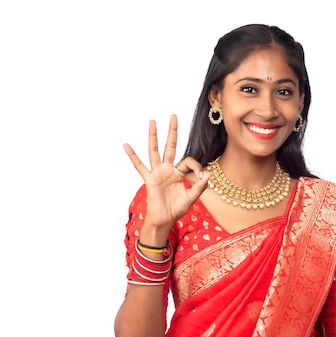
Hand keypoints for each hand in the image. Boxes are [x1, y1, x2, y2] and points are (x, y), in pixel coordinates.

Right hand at [123, 114, 209, 229]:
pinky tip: (126, 145)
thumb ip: (200, 186)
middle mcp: (167, 169)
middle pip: (170, 146)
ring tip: (152, 122)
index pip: (188, 162)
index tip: (202, 176)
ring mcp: (157, 173)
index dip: (197, 167)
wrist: (164, 220)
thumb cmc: (177, 209)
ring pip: (155, 151)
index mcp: (179, 173)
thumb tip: (209, 174)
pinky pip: (139, 166)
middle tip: (173, 116)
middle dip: (172, 132)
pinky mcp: (149, 179)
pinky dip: (132, 156)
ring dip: (153, 136)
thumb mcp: (192, 197)